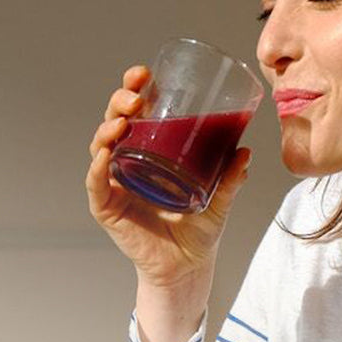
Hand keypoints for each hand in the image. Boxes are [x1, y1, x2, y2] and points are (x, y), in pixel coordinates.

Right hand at [86, 65, 252, 291]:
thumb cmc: (198, 230)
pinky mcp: (107, 209)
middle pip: (113, 123)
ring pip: (100, 148)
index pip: (136, 113)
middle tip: (134, 95)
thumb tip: (245, 152)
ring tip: (122, 121)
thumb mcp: (220, 199)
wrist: (188, 267)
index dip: (134, 90)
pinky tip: (104, 155)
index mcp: (149, 152)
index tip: (144, 74)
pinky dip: (96, 169)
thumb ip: (231, 178)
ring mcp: (114, 185)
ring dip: (106, 129)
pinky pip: (96, 185)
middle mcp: (127, 163)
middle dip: (119, 103)